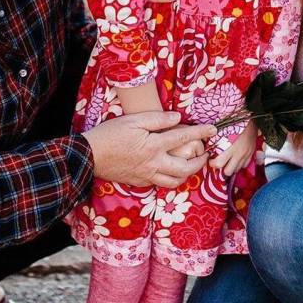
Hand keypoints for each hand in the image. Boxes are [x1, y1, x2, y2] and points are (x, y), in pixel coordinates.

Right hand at [83, 112, 215, 188]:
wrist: (89, 156)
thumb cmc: (110, 135)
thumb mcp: (133, 120)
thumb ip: (157, 119)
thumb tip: (177, 118)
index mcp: (154, 146)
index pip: (183, 137)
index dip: (200, 133)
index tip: (213, 130)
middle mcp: (154, 164)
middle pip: (185, 168)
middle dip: (200, 162)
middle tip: (206, 155)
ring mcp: (146, 175)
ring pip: (174, 181)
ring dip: (187, 175)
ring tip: (192, 166)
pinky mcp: (138, 182)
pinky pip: (160, 184)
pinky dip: (170, 180)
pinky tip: (170, 173)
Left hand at [209, 121, 258, 176]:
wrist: (251, 115)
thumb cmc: (235, 120)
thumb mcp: (222, 129)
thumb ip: (214, 139)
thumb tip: (206, 145)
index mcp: (229, 147)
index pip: (218, 164)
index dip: (212, 163)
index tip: (210, 159)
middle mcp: (238, 154)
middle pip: (228, 171)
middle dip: (222, 169)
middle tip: (219, 162)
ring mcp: (246, 154)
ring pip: (237, 169)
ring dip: (231, 167)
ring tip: (228, 160)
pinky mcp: (252, 153)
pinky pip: (245, 165)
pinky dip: (240, 163)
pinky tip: (236, 157)